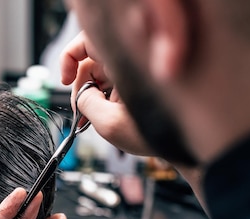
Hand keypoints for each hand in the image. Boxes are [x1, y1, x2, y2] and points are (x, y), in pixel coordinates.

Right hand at [60, 32, 153, 156]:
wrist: (184, 146)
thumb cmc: (155, 134)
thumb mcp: (110, 124)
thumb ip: (85, 103)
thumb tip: (78, 93)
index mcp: (126, 63)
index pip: (89, 41)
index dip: (70, 57)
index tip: (65, 80)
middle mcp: (131, 62)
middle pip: (92, 62)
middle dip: (80, 85)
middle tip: (79, 110)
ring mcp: (136, 72)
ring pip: (101, 75)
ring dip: (91, 95)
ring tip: (90, 120)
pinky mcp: (140, 83)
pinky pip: (113, 84)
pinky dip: (104, 98)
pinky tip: (102, 117)